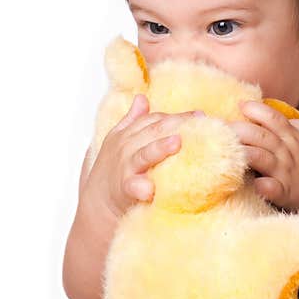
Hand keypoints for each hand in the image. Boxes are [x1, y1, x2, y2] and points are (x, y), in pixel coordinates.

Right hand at [84, 94, 200, 217]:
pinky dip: (141, 187)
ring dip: (160, 148)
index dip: (178, 116)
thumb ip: (133, 120)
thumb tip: (141, 97)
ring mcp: (126, 167)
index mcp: (128, 134)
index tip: (200, 115)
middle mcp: (127, 147)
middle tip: (197, 122)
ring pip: (144, 154)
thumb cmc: (117, 168)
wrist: (99, 202)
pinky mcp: (125, 188)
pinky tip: (151, 188)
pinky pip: (134, 186)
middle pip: (154, 131)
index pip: (155, 120)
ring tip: (176, 142)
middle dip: (175, 124)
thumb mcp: (120, 140)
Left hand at [230, 101, 298, 212]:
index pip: (273, 117)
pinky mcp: (285, 191)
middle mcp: (287, 151)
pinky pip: (272, 188)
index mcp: (294, 135)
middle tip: (217, 125)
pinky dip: (264, 186)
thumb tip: (267, 111)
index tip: (240, 105)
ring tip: (225, 148)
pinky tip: (255, 184)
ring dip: (244, 152)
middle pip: (260, 134)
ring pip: (261, 157)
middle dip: (238, 128)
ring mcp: (285, 171)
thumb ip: (291, 123)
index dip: (255, 109)